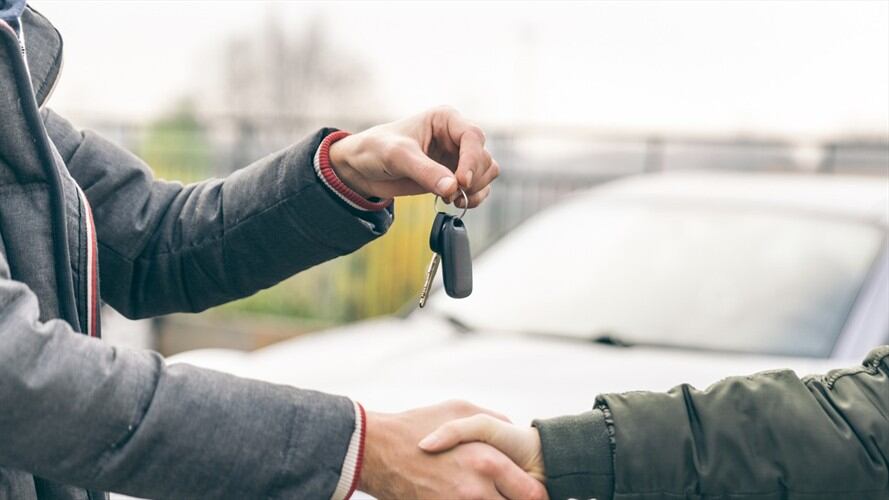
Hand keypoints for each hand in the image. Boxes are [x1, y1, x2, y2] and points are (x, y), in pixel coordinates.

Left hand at [329, 106, 498, 206]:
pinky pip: (478, 187)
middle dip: (472, 178)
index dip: (472, 160)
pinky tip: (453, 202)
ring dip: (475, 189)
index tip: (460, 182)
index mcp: (445, 119)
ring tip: (450, 198)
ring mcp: (457, 157)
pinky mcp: (454, 176)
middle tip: (452, 194)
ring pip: (486, 172)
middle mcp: (455, 136)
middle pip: (484, 157)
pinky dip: (472, 198)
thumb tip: (453, 188)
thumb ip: (425, 171)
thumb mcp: (398, 157)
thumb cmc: (376, 149)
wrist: (363, 168)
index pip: (473, 136)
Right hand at [359, 400, 546, 499]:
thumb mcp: (460, 411)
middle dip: (513, 499)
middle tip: (506, 492)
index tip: (533, 490)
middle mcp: (476, 491)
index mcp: (488, 462)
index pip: (532, 494)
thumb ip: (494, 420)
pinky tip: (460, 494)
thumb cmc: (417, 426)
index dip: (536, 495)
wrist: (375, 451)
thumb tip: (514, 427)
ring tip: (480, 493)